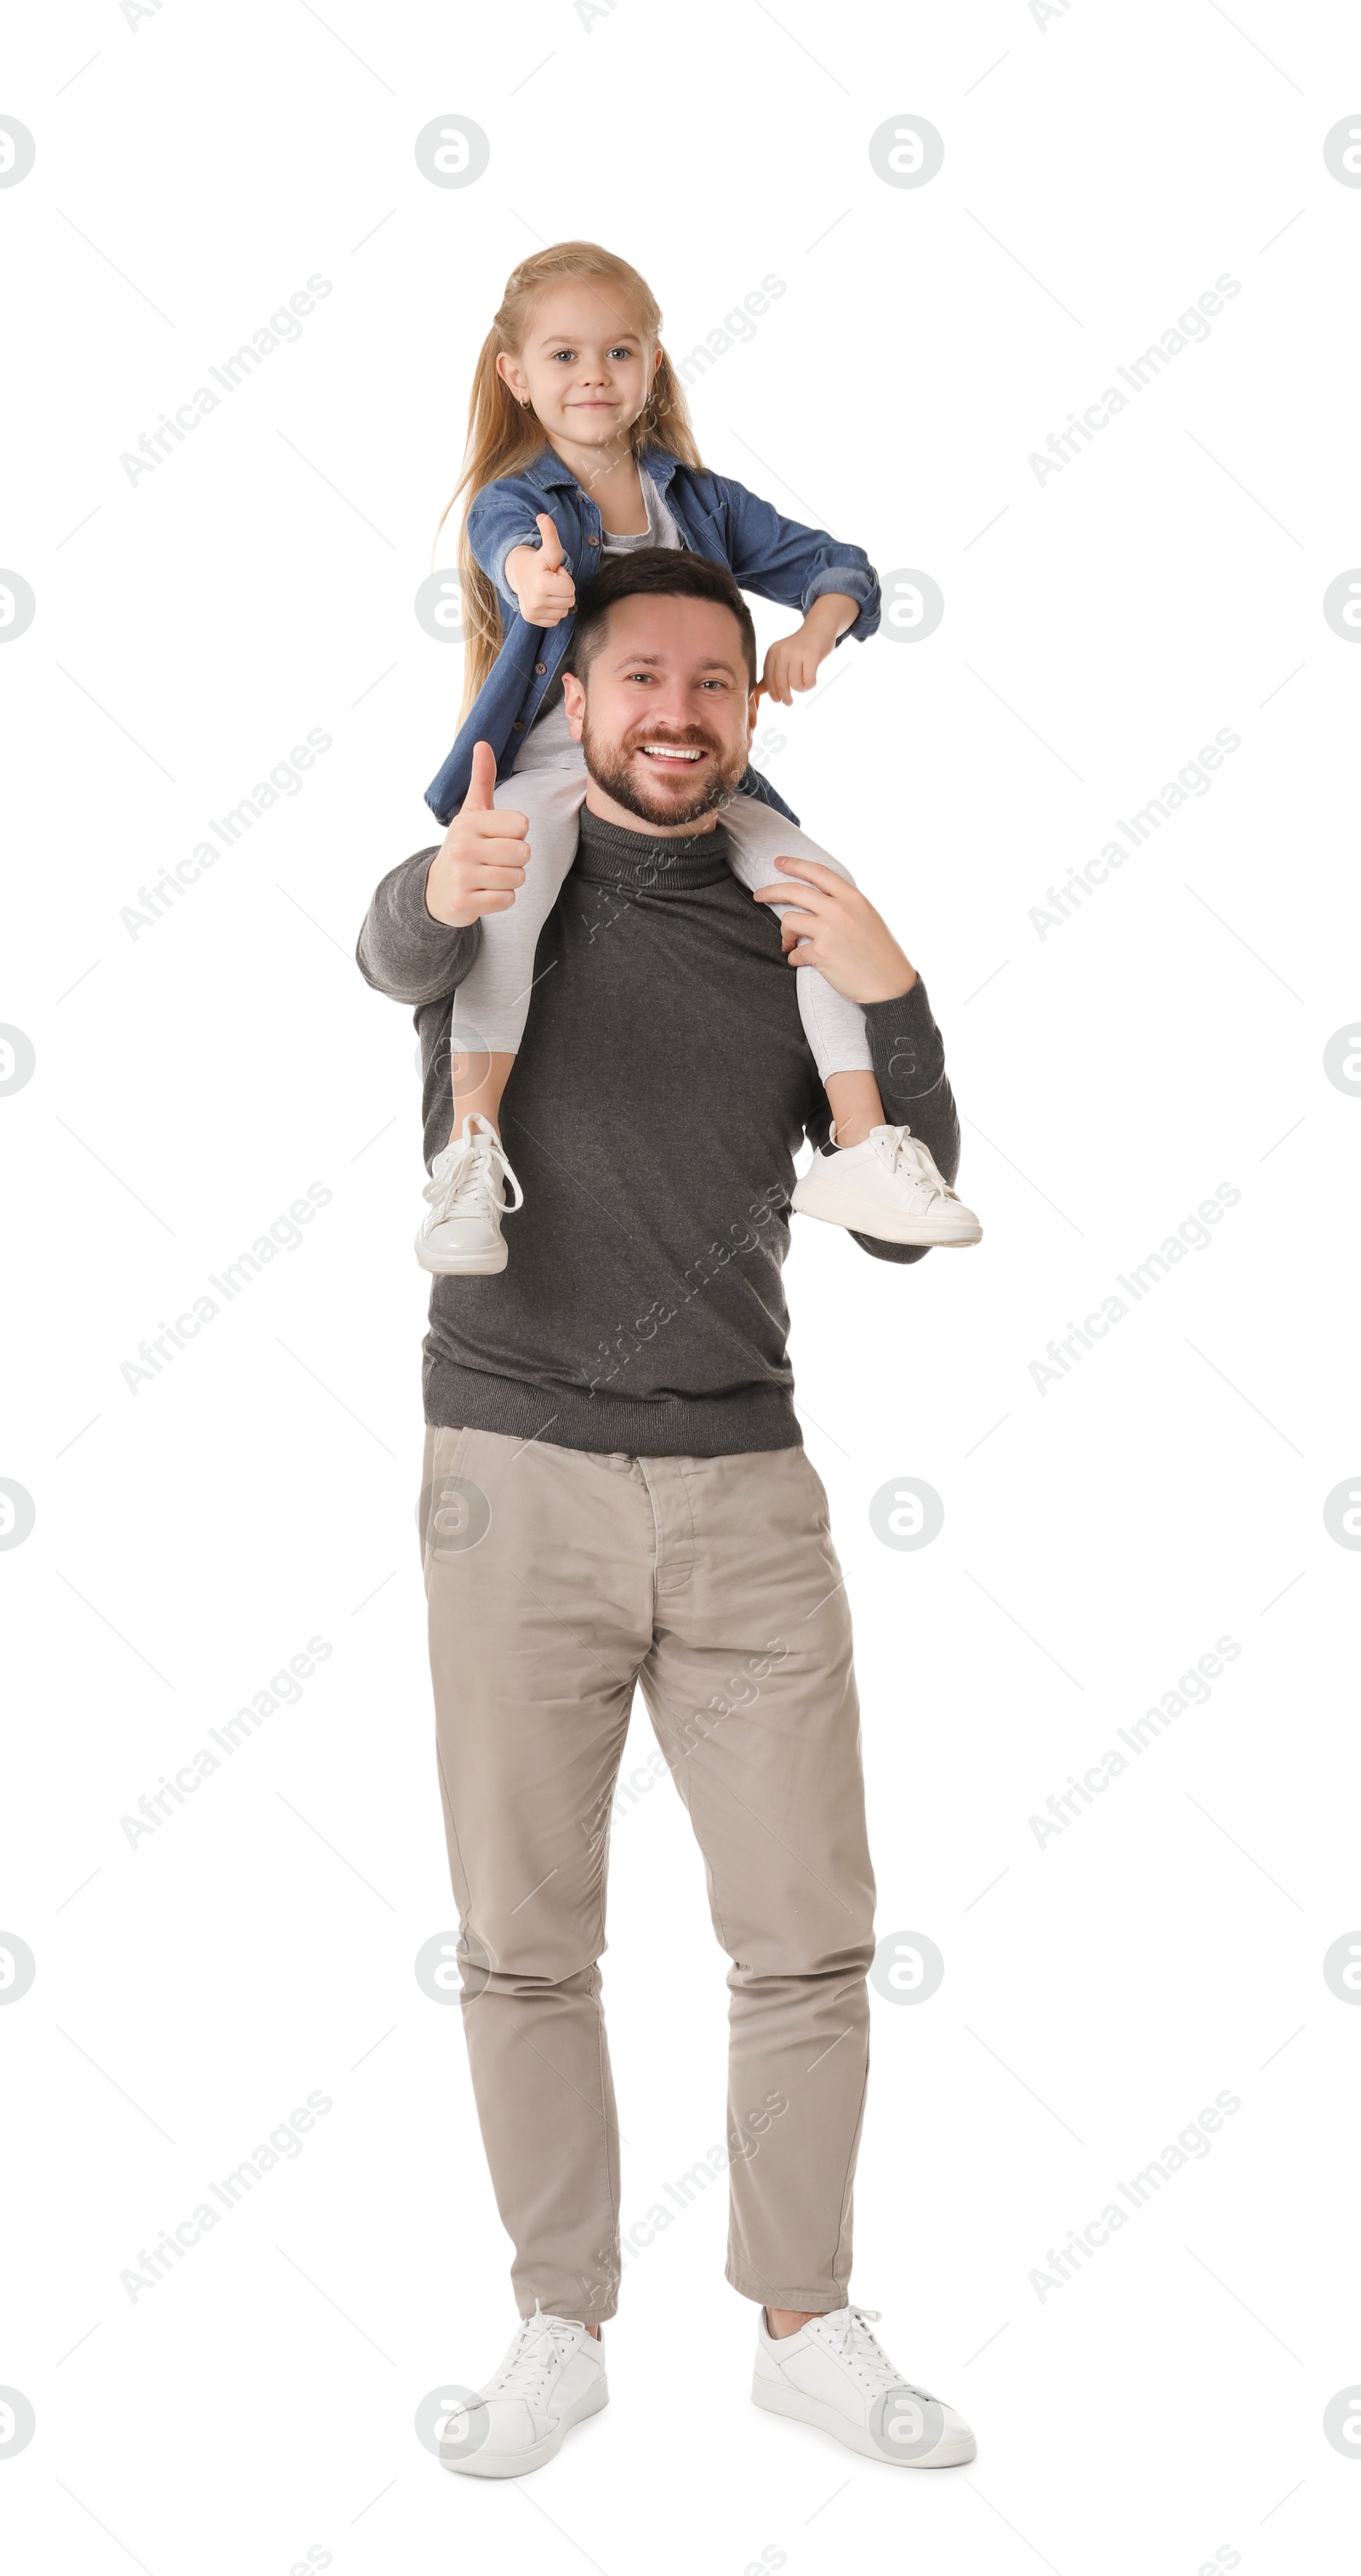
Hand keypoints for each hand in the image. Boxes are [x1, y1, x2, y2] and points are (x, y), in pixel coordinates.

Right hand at [425, 741, 528, 927]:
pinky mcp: (465, 902)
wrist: (437, 890)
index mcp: (469, 822)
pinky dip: (502, 899)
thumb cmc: (465, 847)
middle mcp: (463, 847)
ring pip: (517, 877)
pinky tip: (485, 893)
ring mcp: (462, 876)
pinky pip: (508, 900)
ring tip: (490, 876)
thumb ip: (482, 779)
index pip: (521, 824)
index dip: (517, 834)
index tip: (498, 837)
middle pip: (523, 852)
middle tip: (496, 860)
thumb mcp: (472, 812)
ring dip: (510, 880)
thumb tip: (482, 743)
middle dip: (516, 859)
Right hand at [504, 512, 576, 628]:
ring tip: (548, 589)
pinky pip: (556, 620)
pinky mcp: (532, 620)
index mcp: (541, 584)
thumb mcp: (549, 549)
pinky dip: (553, 610)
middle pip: (569, 601)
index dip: (565, 578)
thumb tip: (543, 516)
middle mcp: (536, 602)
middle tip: (552, 580)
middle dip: (564, 589)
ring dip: (559, 600)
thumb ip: (550, 534)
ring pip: (564, 612)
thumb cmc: (539, 562)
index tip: (555, 572)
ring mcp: (533, 612)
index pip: (570, 589)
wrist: (518, 574)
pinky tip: (545, 599)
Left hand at [752, 858, 917, 1004]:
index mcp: (853, 898)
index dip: (794, 864)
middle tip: (759, 895)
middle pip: (794, 891)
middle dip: (771, 891)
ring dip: (785, 933)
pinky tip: (800, 961)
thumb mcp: (868, 917)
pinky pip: (794, 952)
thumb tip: (819, 899)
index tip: (778, 862)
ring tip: (789, 943)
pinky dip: (793, 958)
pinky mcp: (820, 954)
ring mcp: (829, 931)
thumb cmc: (880, 952)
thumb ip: (845, 904)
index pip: (817, 872)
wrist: (889, 984)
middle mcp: (839, 910)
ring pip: (789, 921)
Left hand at [760, 593, 854, 704]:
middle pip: (780, 683)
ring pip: (794, 683)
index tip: (777, 700)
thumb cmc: (800, 647)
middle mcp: (783, 652)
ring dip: (801, 689)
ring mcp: (797, 653)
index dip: (772, 692)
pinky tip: (812, 682)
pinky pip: (808, 680)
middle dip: (785, 696)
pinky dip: (810, 685)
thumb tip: (758, 692)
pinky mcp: (811, 656)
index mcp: (773, 652)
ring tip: (805, 685)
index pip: (768, 678)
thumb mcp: (782, 658)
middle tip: (789, 702)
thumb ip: (771, 674)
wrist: (819, 628)